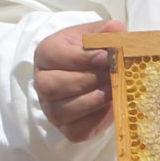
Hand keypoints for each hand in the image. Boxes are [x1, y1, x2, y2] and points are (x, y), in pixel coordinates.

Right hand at [35, 19, 123, 142]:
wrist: (97, 73)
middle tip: (112, 74)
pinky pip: (76, 131)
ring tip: (113, 89)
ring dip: (92, 100)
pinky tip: (108, 107)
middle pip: (52, 86)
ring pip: (61, 110)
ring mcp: (51, 107)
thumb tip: (116, 29)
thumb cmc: (94, 51)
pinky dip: (94, 121)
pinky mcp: (66, 128)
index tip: (107, 56)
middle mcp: (43, 81)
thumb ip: (106, 31)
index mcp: (47, 54)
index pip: (54, 56)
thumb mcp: (98, 36)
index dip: (81, 58)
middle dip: (86, 80)